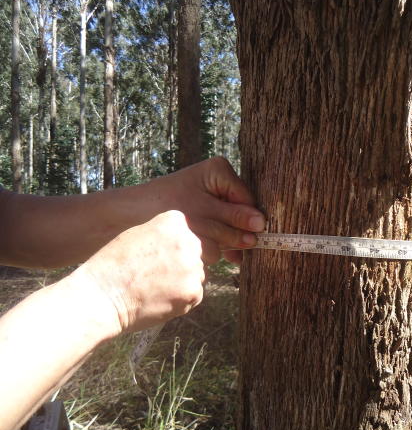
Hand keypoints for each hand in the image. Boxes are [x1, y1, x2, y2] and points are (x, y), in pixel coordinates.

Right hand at [76, 210, 206, 333]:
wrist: (102, 297)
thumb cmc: (113, 266)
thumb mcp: (138, 234)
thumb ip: (165, 234)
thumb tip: (184, 241)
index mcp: (175, 221)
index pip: (187, 233)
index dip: (172, 247)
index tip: (155, 256)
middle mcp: (189, 241)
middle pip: (195, 253)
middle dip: (181, 264)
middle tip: (155, 275)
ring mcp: (193, 267)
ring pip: (197, 274)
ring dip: (183, 281)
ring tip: (155, 287)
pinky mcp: (193, 292)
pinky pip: (195, 294)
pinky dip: (182, 299)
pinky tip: (160, 299)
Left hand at [145, 157, 264, 263]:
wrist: (132, 215)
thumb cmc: (165, 207)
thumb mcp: (202, 214)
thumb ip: (233, 220)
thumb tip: (261, 225)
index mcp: (221, 171)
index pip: (248, 200)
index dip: (251, 222)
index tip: (252, 242)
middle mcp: (220, 182)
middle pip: (242, 213)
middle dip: (237, 233)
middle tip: (230, 249)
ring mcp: (215, 198)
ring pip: (233, 225)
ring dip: (227, 241)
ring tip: (214, 251)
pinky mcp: (208, 214)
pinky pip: (224, 230)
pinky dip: (223, 244)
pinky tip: (227, 258)